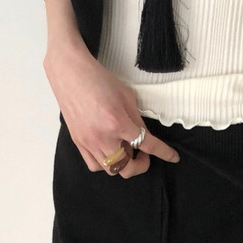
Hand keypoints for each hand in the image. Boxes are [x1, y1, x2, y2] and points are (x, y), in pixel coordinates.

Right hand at [43, 45, 179, 177]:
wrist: (69, 72)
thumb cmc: (98, 79)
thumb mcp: (126, 96)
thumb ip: (137, 120)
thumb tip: (145, 137)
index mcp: (118, 123)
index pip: (146, 145)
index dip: (163, 153)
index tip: (173, 157)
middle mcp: (102, 137)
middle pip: (126, 167)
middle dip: (140, 164)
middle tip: (143, 153)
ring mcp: (88, 142)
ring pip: (111, 170)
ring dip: (123, 163)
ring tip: (124, 149)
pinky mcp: (78, 143)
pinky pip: (95, 165)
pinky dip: (105, 164)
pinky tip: (109, 151)